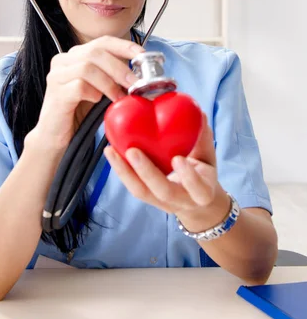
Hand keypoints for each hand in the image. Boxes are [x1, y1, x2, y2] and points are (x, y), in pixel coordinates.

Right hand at [33, 35, 143, 149]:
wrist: (56, 137)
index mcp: (76, 55)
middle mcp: (63, 61)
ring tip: (118, 97)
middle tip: (135, 84)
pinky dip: (94, 94)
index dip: (125, 46)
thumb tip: (140, 75)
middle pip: (96, 52)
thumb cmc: (78, 113)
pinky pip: (79, 86)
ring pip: (88, 67)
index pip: (103, 42)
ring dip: (109, 83)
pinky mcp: (56, 93)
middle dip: (120, 68)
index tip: (143, 55)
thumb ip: (114, 77)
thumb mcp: (100, 90)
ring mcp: (57, 75)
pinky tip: (97, 102)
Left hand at [104, 113, 229, 226]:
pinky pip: (132, 186)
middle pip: (163, 192)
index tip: (178, 158)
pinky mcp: (147, 198)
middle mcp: (181, 201)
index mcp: (202, 193)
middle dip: (147, 172)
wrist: (197, 205)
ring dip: (125, 171)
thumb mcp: (208, 158)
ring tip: (111, 150)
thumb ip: (203, 138)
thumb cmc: (203, 173)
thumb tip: (199, 112)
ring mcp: (162, 203)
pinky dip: (121, 169)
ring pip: (141, 192)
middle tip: (133, 151)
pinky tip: (111, 152)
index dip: (188, 176)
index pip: (198, 189)